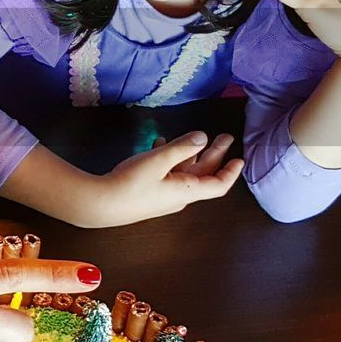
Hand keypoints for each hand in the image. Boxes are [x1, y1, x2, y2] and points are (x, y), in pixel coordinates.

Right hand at [89, 132, 243, 225]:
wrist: (101, 204)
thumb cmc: (131, 183)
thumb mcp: (159, 160)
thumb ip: (182, 147)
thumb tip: (203, 137)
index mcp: (187, 190)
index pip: (218, 184)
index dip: (230, 172)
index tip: (239, 158)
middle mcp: (179, 195)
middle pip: (203, 175)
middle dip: (214, 155)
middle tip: (224, 137)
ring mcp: (163, 195)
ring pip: (184, 172)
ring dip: (191, 154)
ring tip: (194, 137)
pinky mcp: (149, 192)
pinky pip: (167, 174)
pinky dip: (170, 159)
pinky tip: (161, 144)